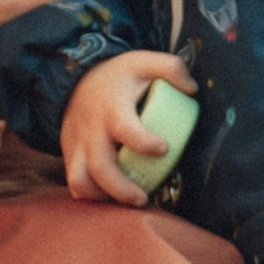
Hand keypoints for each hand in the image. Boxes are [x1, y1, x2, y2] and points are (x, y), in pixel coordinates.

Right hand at [60, 51, 198, 205]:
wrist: (75, 78)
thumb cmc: (118, 75)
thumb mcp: (143, 62)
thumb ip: (171, 68)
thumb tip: (192, 89)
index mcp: (112, 109)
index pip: (126, 129)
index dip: (145, 142)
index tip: (164, 148)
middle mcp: (92, 130)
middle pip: (100, 167)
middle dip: (122, 189)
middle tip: (144, 198)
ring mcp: (77, 144)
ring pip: (80, 181)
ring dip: (103, 197)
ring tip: (126, 200)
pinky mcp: (70, 153)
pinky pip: (74, 182)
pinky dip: (90, 195)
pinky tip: (110, 197)